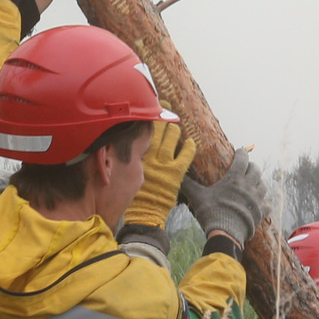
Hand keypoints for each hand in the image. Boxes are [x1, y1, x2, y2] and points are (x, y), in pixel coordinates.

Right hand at [119, 120, 194, 242]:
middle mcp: (149, 157)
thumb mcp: (128, 174)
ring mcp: (163, 164)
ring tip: (177, 124)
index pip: (141, 130)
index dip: (146, 118)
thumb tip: (133, 146)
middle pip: (157, 129)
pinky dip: (189, 147)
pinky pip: (185, 155)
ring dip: (175, 128)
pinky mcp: (175, 173)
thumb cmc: (135, 197)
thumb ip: (131, 159)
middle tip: (165, 104)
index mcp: (136, 156)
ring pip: (171, 137)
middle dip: (161, 115)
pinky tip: (191, 143)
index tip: (149, 109)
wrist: (144, 214)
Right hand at [179, 150, 268, 245]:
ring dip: (259, 182)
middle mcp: (248, 186)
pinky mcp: (261, 212)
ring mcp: (257, 199)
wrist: (226, 233)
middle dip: (252, 166)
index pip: (242, 160)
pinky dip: (264, 201)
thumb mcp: (197, 197)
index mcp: (234, 179)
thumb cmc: (211, 212)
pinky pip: (267, 203)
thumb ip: (188, 185)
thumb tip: (177, 174)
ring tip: (254, 183)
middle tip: (247, 167)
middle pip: (256, 170)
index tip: (241, 150)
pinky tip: (260, 203)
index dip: (242, 153)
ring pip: (263, 185)